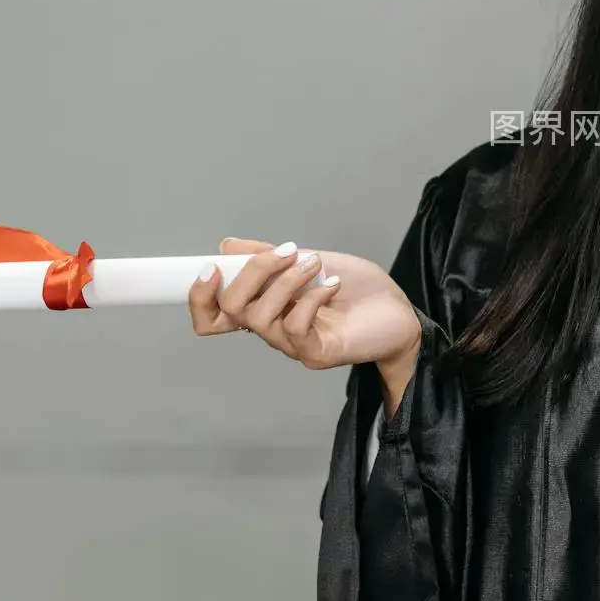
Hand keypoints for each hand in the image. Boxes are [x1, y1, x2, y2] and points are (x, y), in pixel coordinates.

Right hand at [188, 239, 421, 385]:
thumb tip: (227, 247)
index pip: (213, 315)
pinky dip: (311, 298)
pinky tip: (333, 285)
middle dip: (255, 271)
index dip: (199, 296)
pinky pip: (294, 328)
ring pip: (261, 316)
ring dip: (287, 280)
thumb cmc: (359, 289)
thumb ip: (269, 256)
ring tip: (315, 263)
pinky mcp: (315, 353)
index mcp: (265, 307)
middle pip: (232, 310)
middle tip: (290, 251)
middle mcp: (272, 329)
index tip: (210, 268)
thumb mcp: (311, 260)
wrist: (400, 312)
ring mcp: (292, 344)